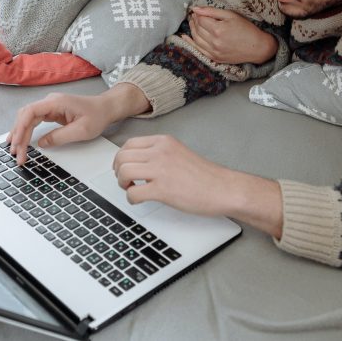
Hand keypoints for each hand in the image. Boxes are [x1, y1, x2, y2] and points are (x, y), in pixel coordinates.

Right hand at [6, 84, 150, 165]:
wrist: (106, 108)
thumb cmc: (97, 116)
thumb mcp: (81, 131)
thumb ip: (60, 137)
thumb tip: (41, 143)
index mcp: (56, 102)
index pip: (30, 112)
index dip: (21, 128)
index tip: (17, 143)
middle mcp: (50, 101)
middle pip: (25, 116)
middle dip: (18, 135)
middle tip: (15, 154)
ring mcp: (49, 106)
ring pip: (27, 118)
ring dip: (20, 133)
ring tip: (14, 149)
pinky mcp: (51, 112)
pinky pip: (33, 120)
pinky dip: (26, 130)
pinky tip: (20, 139)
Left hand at [112, 135, 284, 236]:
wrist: (223, 188)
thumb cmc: (205, 176)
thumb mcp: (179, 153)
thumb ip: (159, 153)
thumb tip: (138, 161)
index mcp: (164, 141)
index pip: (129, 144)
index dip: (122, 158)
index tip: (124, 167)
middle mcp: (160, 152)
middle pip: (122, 157)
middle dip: (118, 171)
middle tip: (126, 181)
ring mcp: (161, 170)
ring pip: (123, 172)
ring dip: (123, 184)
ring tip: (132, 189)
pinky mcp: (162, 189)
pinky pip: (133, 193)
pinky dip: (132, 199)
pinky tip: (141, 199)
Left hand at [185, 6, 277, 64]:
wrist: (257, 47)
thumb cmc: (246, 29)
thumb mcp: (231, 15)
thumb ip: (212, 11)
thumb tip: (195, 9)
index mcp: (218, 29)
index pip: (201, 19)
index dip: (197, 14)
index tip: (197, 11)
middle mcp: (214, 42)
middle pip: (197, 29)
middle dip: (194, 21)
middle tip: (194, 16)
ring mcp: (214, 52)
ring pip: (196, 39)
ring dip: (192, 30)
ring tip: (192, 23)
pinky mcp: (214, 58)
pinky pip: (198, 50)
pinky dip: (190, 43)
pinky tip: (185, 37)